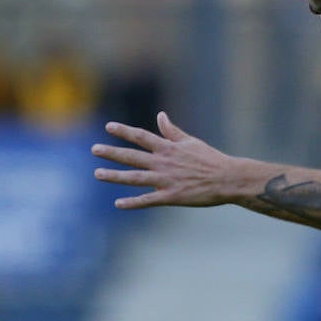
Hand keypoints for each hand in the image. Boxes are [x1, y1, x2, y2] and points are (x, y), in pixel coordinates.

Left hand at [92, 112, 234, 209]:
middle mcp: (163, 162)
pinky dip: (132, 203)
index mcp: (169, 148)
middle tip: (94, 149)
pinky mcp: (170, 196)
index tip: (108, 127)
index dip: (124, 131)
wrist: (227, 178)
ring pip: (134, 177)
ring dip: (115, 176)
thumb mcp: (191, 141)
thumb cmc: (210, 159)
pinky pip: (147, 200)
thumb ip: (172, 131)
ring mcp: (165, 180)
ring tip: (97, 173)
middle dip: (112, 152)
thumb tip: (160, 115)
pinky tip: (118, 204)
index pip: (141, 137)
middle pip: (132, 156)